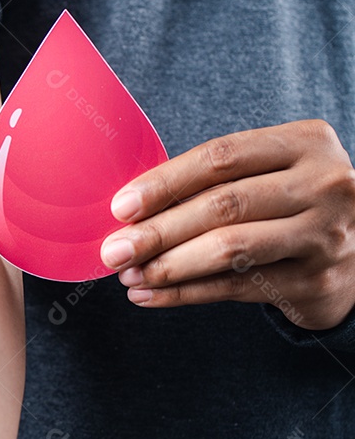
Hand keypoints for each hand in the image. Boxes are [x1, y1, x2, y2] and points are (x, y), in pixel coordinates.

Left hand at [99, 119, 354, 330]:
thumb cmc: (289, 203)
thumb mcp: (267, 173)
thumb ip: (213, 181)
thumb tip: (128, 210)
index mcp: (305, 143)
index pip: (221, 158)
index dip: (165, 182)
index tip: (119, 207)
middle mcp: (324, 185)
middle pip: (222, 206)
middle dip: (157, 231)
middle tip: (113, 249)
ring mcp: (325, 235)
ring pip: (230, 249)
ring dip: (168, 266)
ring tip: (128, 274)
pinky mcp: (317, 281)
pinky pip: (236, 288)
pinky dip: (185, 294)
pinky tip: (150, 296)